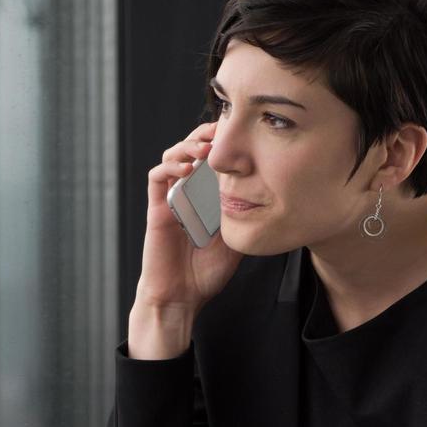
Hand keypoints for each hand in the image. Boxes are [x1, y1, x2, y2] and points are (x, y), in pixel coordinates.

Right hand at [136, 122, 242, 311]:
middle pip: (190, 150)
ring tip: (205, 147)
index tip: (240, 133)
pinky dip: (170, 167)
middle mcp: (186, 194)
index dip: (222, 143)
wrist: (181, 297)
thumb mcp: (236, 240)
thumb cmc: (205, 274)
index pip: (211, 160)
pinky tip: (188, 169)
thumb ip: (244, 218)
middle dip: (204, 135)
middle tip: (222, 129)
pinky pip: (157, 178)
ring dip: (187, 146)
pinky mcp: (156, 209)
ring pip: (172, 157)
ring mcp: (170, 200)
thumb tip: (270, 200)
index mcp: (205, 197)